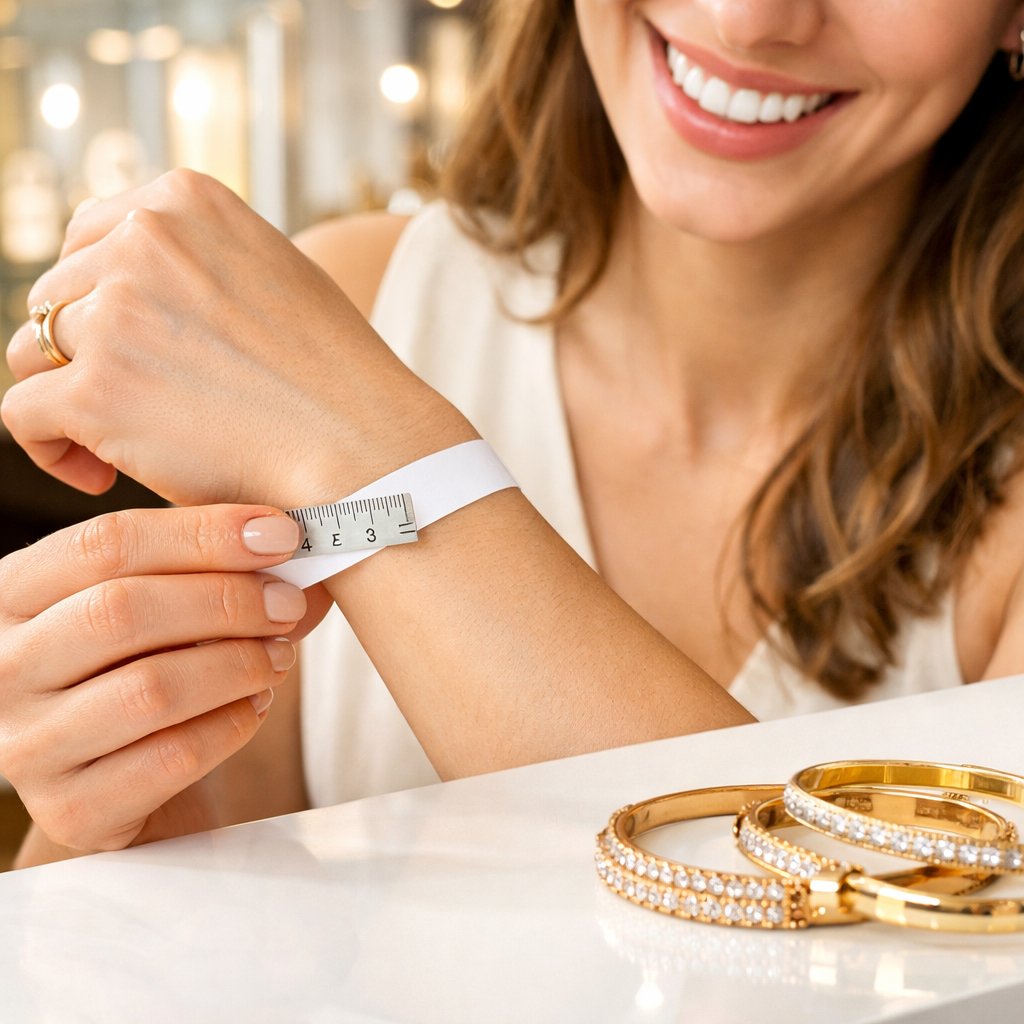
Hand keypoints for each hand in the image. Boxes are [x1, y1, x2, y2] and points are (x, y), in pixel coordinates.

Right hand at [0, 504, 325, 852]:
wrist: (126, 787)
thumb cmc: (144, 669)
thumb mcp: (156, 607)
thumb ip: (201, 566)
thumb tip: (279, 537)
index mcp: (13, 593)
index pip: (105, 543)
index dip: (203, 534)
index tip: (279, 534)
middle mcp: (1, 668)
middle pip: (122, 611)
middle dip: (226, 600)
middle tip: (287, 603)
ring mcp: (28, 745)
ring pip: (151, 688)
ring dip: (238, 664)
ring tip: (278, 656)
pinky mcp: (72, 810)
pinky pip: (173, 756)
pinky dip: (234, 722)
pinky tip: (258, 704)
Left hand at [2, 169, 472, 506]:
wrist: (364, 447)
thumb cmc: (336, 380)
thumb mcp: (275, 275)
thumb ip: (203, 261)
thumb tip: (141, 285)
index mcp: (186, 200)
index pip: (90, 237)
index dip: (99, 300)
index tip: (129, 350)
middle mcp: (143, 239)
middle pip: (57, 295)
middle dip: (85, 353)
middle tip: (133, 408)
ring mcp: (116, 312)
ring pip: (31, 350)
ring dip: (64, 395)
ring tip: (112, 444)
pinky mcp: (97, 390)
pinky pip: (24, 414)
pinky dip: (49, 448)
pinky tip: (97, 473)